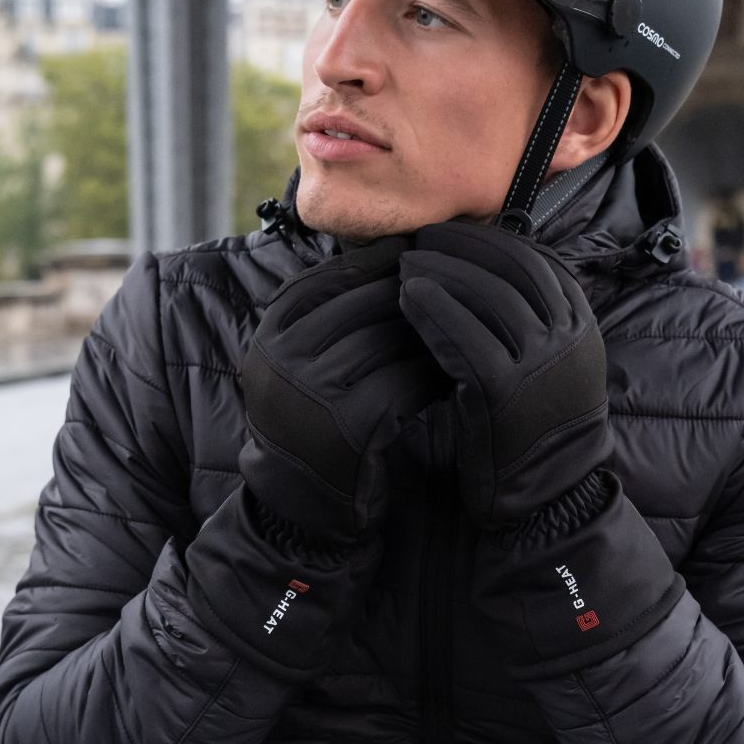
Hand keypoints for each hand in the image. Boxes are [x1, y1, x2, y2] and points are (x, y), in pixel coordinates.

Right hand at [240, 237, 445, 542]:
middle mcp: (285, 355)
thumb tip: (405, 245)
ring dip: (437, 333)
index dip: (390, 265)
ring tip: (469, 329)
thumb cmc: (315, 415)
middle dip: (422, 297)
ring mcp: (314, 392)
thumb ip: (336, 308)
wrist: (300, 498)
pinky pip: (408, 383)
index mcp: (274, 328)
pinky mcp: (348, 427)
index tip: (431, 263)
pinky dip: (437, 375)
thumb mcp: (304, 356)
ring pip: (395, 339)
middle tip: (466, 292)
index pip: (340, 274)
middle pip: (371, 302)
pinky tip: (458, 375)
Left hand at [398, 221, 612, 527]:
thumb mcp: (550, 363)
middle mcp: (567, 338)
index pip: (534, 260)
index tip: (449, 235)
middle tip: (420, 241)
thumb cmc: (533, 424)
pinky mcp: (506, 392)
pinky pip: (466, 337)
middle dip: (461, 248)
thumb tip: (480, 268)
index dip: (487, 241)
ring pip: (488, 296)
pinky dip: (435, 311)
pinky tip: (408, 298)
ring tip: (406, 265)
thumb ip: (530, 318)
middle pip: (511, 269)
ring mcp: (540, 364)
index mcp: (580, 325)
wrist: (549, 492)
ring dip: (442, 273)